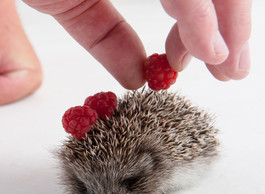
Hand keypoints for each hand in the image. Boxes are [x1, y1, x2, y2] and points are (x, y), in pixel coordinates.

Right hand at [24, 0, 250, 83]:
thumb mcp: (74, 5)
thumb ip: (107, 37)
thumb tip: (137, 75)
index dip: (205, 27)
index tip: (210, 60)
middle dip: (229, 29)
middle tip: (232, 70)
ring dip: (226, 26)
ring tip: (227, 66)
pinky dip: (197, 16)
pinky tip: (207, 49)